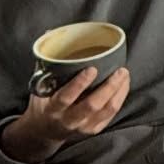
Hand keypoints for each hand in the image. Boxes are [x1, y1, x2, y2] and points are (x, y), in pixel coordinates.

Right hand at [0, 66, 130, 163]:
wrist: (44, 131)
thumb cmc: (43, 102)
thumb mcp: (39, 86)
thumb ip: (46, 63)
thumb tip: (51, 33)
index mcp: (52, 109)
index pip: (66, 97)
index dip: (80, 84)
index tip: (92, 69)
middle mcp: (68, 120)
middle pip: (92, 105)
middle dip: (108, 87)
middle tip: (120, 70)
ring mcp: (82, 127)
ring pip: (106, 110)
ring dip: (118, 92)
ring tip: (124, 75)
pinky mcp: (94, 130)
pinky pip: (111, 114)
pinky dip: (119, 98)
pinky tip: (124, 86)